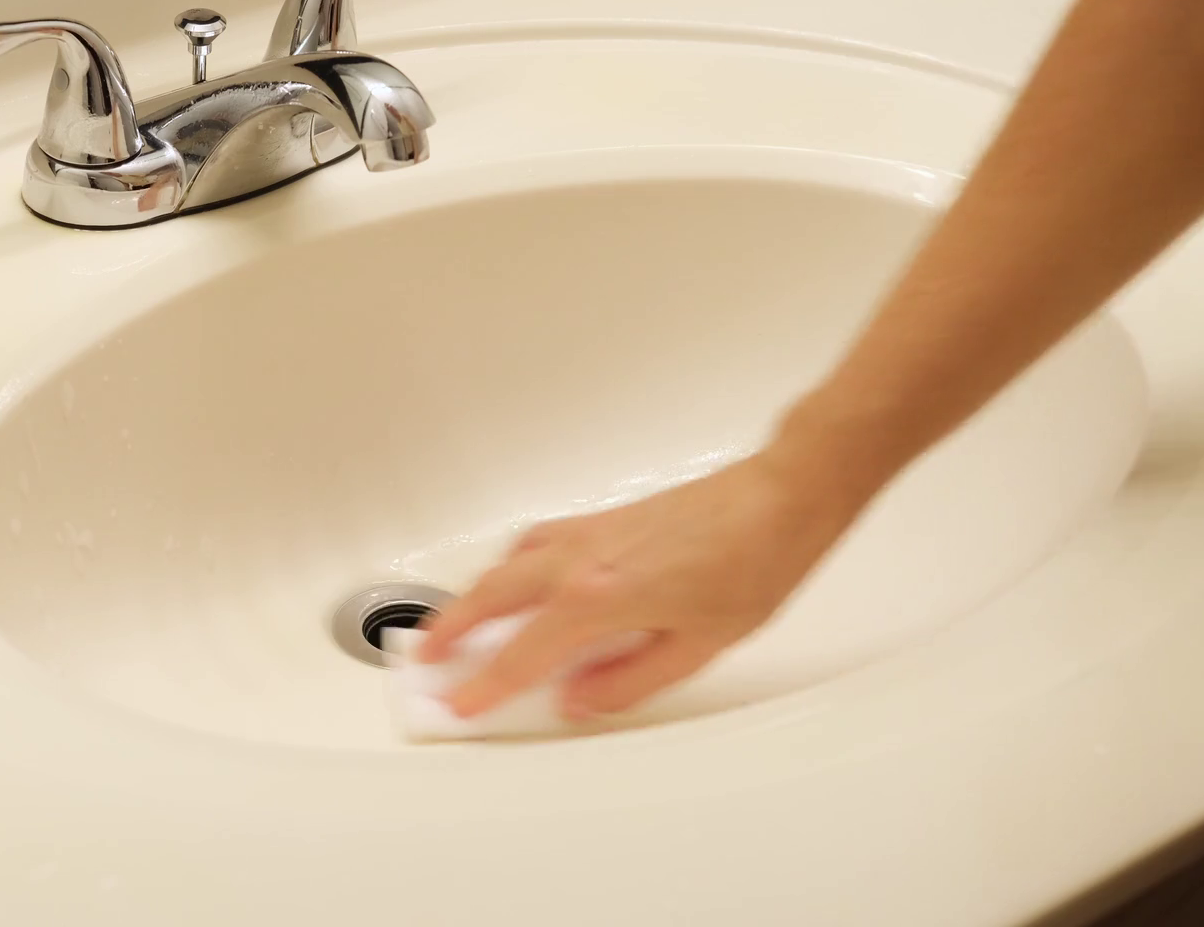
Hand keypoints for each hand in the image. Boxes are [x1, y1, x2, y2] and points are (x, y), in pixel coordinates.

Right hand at [418, 451, 871, 719]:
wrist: (778, 500)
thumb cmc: (751, 564)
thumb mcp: (697, 647)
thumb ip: (628, 680)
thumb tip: (581, 699)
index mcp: (599, 599)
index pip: (523, 655)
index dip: (486, 686)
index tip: (460, 704)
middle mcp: (581, 561)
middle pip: (493, 597)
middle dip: (452, 628)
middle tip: (426, 655)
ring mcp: (588, 535)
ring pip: (507, 564)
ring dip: (474, 593)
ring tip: (456, 619)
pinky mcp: (603, 520)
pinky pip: (534, 542)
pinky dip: (509, 563)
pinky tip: (514, 574)